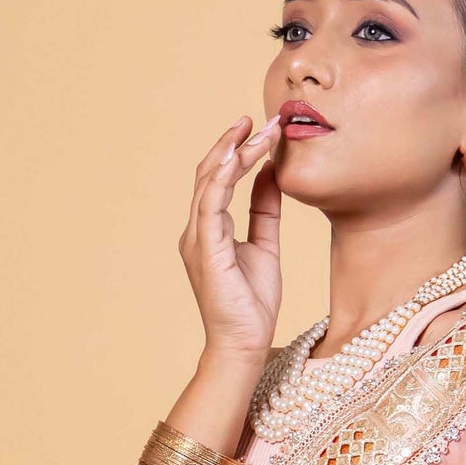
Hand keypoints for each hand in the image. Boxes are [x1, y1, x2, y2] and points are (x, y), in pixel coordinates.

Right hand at [180, 117, 282, 369]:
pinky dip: (225, 176)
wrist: (244, 345)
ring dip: (233, 152)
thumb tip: (269, 173)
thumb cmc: (252, 305)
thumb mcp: (265, 245)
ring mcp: (197, 238)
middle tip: (259, 119)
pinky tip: (240, 156)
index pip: (219, 179)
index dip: (238, 151)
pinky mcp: (205, 248)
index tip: (263, 130)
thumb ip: (264, 210)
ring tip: (258, 130)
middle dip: (234, 142)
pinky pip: (211, 202)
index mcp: (208, 229)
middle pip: (209, 172)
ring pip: (209, 181)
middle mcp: (196, 229)